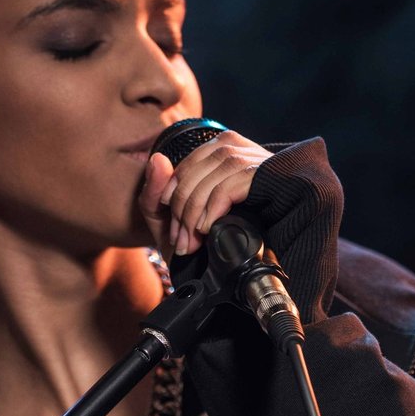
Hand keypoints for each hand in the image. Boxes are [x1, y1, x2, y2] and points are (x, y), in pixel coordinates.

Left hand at [138, 130, 272, 255]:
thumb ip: (154, 189)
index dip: (174, 196)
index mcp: (215, 150)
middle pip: (194, 172)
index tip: (173, 227)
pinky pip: (225, 189)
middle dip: (181, 211)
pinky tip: (208, 231)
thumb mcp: (169, 214)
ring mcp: (249, 158)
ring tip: (191, 243)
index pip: (186, 165)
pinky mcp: (260, 174)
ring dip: (193, 217)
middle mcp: (233, 146)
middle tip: (180, 241)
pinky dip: (211, 213)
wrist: (245, 269)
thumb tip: (157, 159)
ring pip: (208, 181)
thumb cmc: (211, 235)